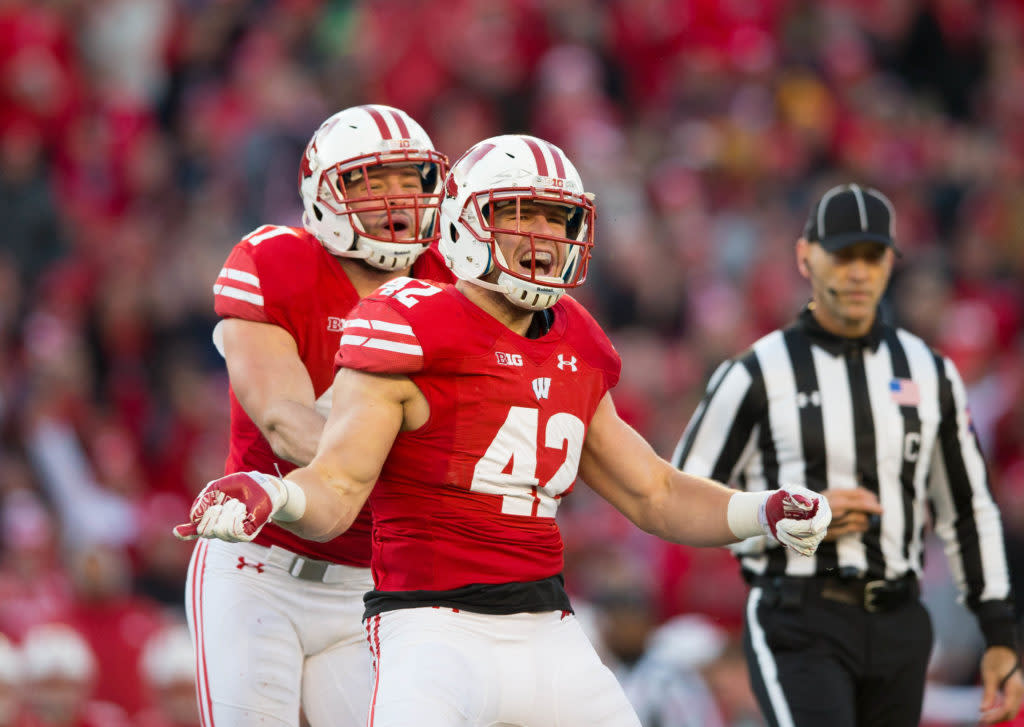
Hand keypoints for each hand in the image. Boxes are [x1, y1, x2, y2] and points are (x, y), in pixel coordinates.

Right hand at [173, 471, 290, 542]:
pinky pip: (234, 531)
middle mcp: (221, 529)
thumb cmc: (240, 485)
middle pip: (205, 531)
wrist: (263, 485)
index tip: (176, 531)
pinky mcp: (247, 534)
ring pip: (219, 531)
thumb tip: (192, 517)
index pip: (197, 529)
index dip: (186, 532)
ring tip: (236, 504)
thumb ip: (203, 501)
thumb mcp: (217, 488)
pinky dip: (235, 516)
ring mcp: (234, 534)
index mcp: (212, 519)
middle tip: (222, 504)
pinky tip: (241, 509)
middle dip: (210, 514)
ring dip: (226, 513)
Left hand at [762, 484, 831, 556]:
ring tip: (778, 528)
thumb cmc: (781, 498)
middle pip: (815, 533)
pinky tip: (784, 537)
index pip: (825, 517)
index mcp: (820, 505)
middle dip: (794, 530)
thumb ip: (797, 495)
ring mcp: (818, 534)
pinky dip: (792, 545)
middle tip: (779, 524)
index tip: (813, 529)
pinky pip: (805, 551)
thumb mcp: (787, 492)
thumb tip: (809, 505)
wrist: (774, 511)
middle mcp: (822, 520)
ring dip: (789, 537)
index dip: (821, 523)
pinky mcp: (810, 544)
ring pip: (808, 544)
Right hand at [822, 487, 882, 541]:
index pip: (859, 494)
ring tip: (869, 520)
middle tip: (880, 511)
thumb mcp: (832, 495)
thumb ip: (849, 494)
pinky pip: (855, 528)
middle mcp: (835, 505)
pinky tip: (864, 526)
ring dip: (868, 519)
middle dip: (874, 508)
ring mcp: (835, 518)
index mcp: (835, 494)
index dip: (871, 498)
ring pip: (861, 518)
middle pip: (862, 505)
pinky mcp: (835, 531)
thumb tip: (870, 495)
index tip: (877, 501)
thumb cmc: (820, 506)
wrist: (800, 520)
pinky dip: (863, 527)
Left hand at [978, 646, 1022, 723]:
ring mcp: (1017, 693)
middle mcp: (1019, 693)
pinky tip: (988, 709)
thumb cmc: (996, 659)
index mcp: (1015, 689)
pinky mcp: (1013, 692)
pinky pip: (1008, 705)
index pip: (1007, 709)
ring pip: (1010, 711)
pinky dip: (999, 710)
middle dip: (996, 718)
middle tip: (981, 720)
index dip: (995, 716)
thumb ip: (988, 693)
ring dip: (998, 716)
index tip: (982, 719)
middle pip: (1010, 713)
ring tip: (983, 717)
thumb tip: (983, 709)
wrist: (1003, 649)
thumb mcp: (990, 675)